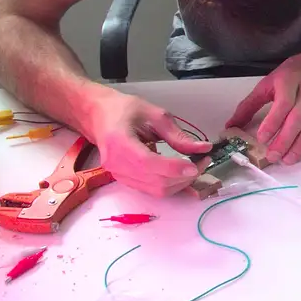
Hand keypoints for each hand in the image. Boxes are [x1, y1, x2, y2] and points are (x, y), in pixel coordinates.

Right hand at [83, 90, 212, 196]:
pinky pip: (150, 189)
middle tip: (202, 162)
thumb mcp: (154, 114)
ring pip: (155, 190)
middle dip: (183, 176)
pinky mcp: (123, 180)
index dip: (173, 168)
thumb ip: (177, 135)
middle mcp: (115, 163)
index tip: (196, 164)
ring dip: (179, 183)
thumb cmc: (123, 110)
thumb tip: (203, 148)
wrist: (97, 115)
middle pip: (155, 181)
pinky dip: (170, 185)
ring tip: (194, 167)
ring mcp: (118, 175)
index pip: (147, 163)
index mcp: (118, 142)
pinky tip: (180, 173)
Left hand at [227, 36, 300, 164]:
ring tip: (289, 159)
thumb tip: (232, 125)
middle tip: (273, 156)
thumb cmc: (299, 71)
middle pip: (299, 117)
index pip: (283, 103)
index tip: (262, 138)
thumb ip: (251, 103)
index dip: (273, 122)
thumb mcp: (272, 80)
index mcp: (291, 79)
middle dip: (286, 139)